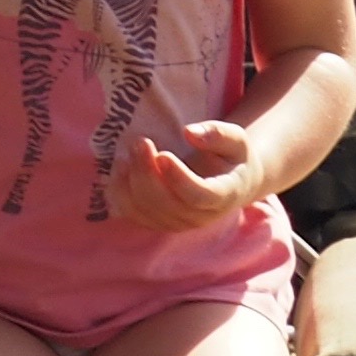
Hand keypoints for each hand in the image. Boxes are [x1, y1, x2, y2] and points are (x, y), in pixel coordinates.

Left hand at [111, 117, 264, 233]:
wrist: (228, 181)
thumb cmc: (231, 156)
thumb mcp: (235, 140)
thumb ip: (217, 134)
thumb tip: (189, 132)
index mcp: (224, 196)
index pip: (199, 196)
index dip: (179, 179)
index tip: (163, 154)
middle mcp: (200, 216)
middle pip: (167, 204)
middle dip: (148, 173)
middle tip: (140, 141)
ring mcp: (177, 222)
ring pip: (146, 211)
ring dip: (131, 182)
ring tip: (129, 151)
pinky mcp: (157, 221)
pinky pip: (131, 213)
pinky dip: (120, 192)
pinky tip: (122, 166)